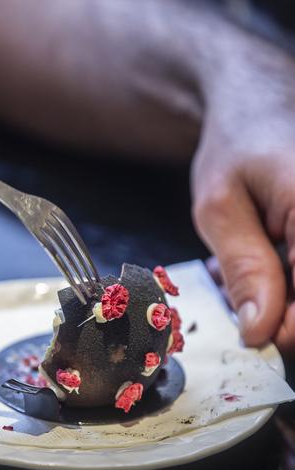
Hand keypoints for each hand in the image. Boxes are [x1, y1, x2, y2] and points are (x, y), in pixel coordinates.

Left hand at [192, 38, 294, 354]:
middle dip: (280, 311)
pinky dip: (286, 279)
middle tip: (236, 292)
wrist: (261, 100)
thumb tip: (260, 332)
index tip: (248, 332)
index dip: (284, 331)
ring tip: (237, 269)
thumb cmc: (237, 143)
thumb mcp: (220, 207)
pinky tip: (259, 262)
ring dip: (280, 295)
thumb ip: (245, 269)